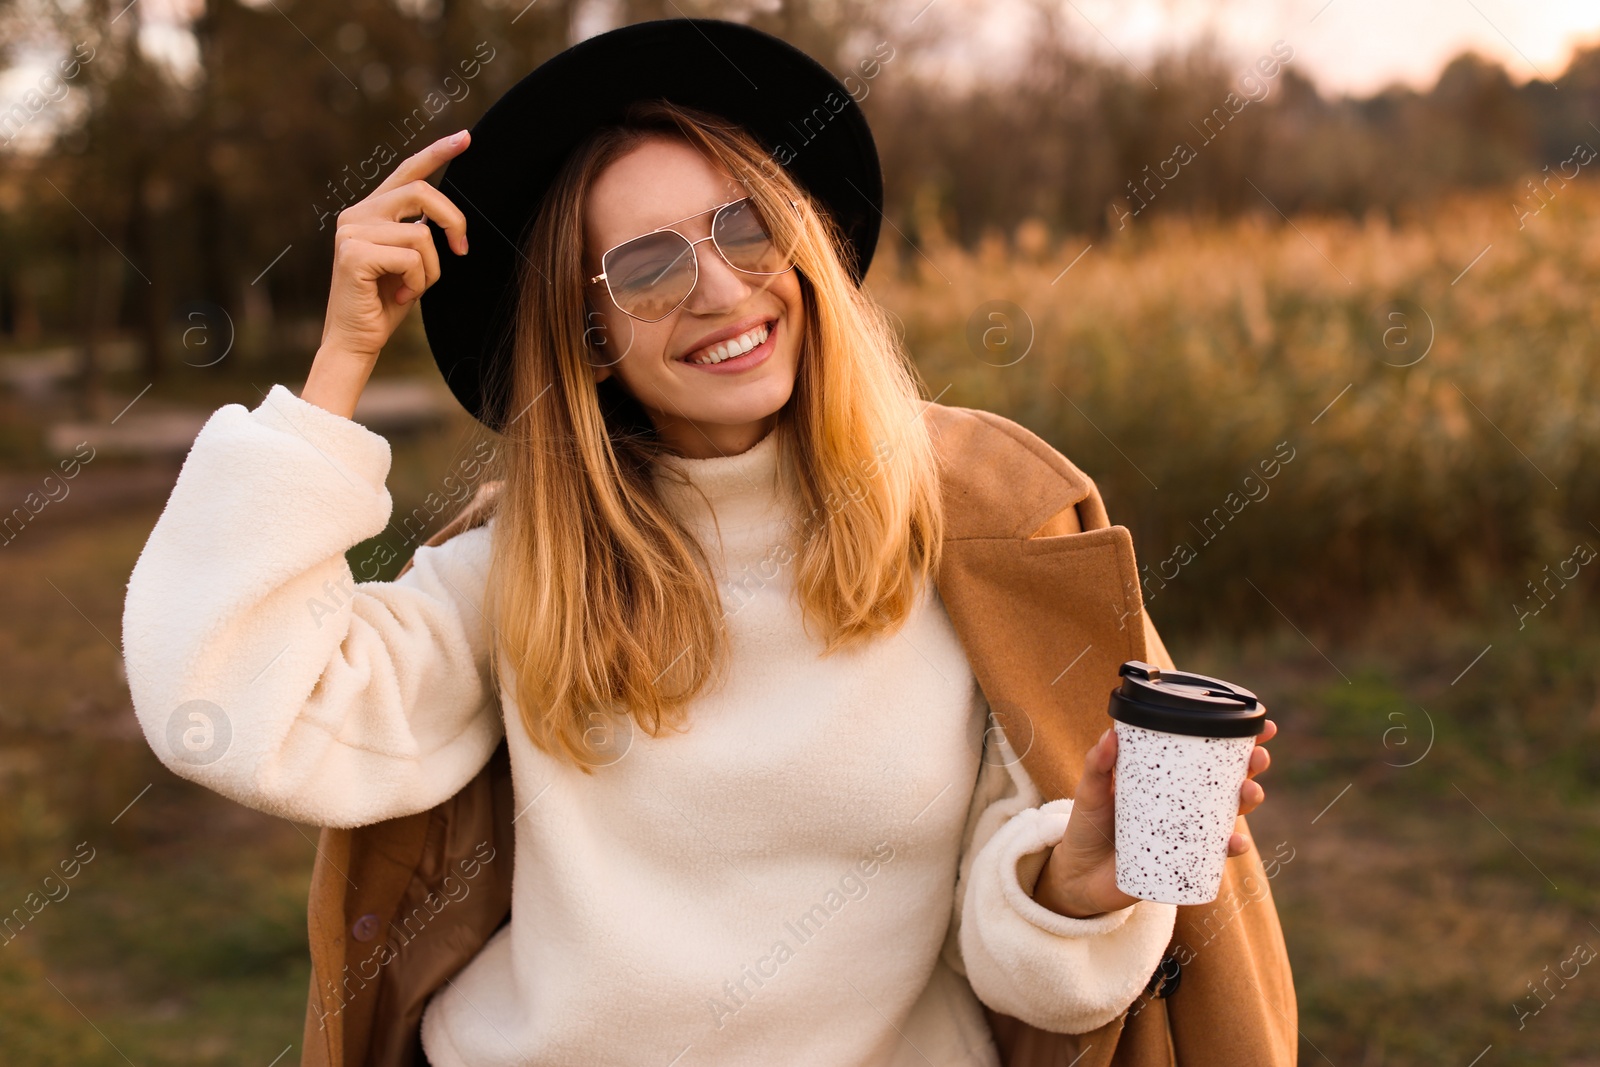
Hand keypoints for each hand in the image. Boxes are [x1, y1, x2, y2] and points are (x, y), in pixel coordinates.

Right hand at [318, 130, 472, 364]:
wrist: (356, 342)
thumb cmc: (385, 305)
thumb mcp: (410, 262)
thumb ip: (419, 233)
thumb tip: (445, 220)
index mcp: (369, 211)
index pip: (407, 171)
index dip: (437, 153)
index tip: (466, 138)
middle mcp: (356, 214)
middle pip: (421, 192)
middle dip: (453, 220)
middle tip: (462, 250)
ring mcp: (351, 232)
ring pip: (422, 235)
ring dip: (431, 270)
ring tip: (411, 290)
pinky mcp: (353, 253)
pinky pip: (412, 258)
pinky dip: (418, 283)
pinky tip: (398, 298)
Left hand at [1032, 716, 1277, 918]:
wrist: (1078, 877)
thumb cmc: (1087, 827)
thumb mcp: (1090, 792)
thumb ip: (1097, 765)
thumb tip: (1110, 735)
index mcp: (1168, 779)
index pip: (1207, 754)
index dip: (1239, 740)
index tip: (1263, 727)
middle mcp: (1185, 805)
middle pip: (1229, 781)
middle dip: (1252, 768)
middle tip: (1256, 760)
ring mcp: (1188, 834)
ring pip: (1230, 815)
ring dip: (1248, 802)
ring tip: (1248, 794)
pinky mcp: (1186, 863)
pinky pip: (1216, 855)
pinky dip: (1230, 848)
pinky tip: (1234, 841)